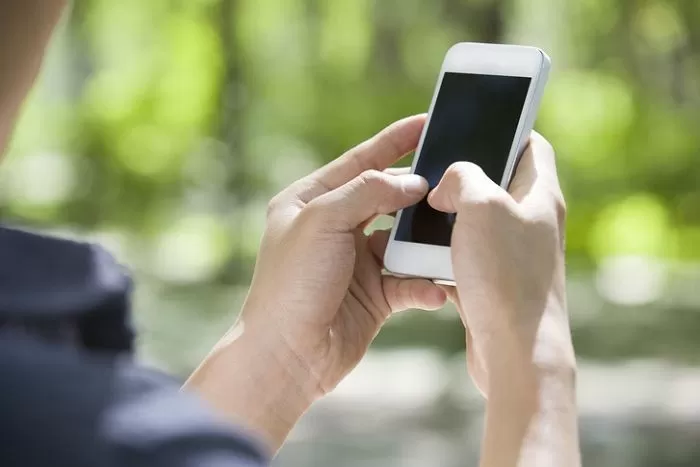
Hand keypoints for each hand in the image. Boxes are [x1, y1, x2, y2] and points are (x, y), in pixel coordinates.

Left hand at [186, 115, 445, 450]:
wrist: (287, 356)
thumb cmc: (292, 284)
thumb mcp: (322, 221)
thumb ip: (368, 192)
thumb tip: (412, 183)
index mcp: (311, 201)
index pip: (360, 161)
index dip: (395, 141)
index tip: (428, 122)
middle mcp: (333, 228)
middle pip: (386, 197)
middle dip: (418, 191)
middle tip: (454, 178)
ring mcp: (354, 262)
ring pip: (403, 239)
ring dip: (426, 241)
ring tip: (453, 234)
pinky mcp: (373, 295)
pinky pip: (408, 281)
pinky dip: (423, 284)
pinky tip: (436, 288)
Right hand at [429, 132, 572, 394]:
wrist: (515, 352)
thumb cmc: (505, 276)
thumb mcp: (481, 206)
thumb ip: (463, 177)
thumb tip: (449, 183)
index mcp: (539, 195)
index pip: (530, 144)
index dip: (504, 130)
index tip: (471, 126)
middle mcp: (531, 222)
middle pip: (498, 182)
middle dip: (464, 176)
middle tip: (432, 170)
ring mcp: (513, 255)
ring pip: (476, 221)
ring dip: (448, 217)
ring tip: (420, 212)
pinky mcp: (494, 283)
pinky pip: (465, 255)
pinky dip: (444, 252)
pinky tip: (422, 255)